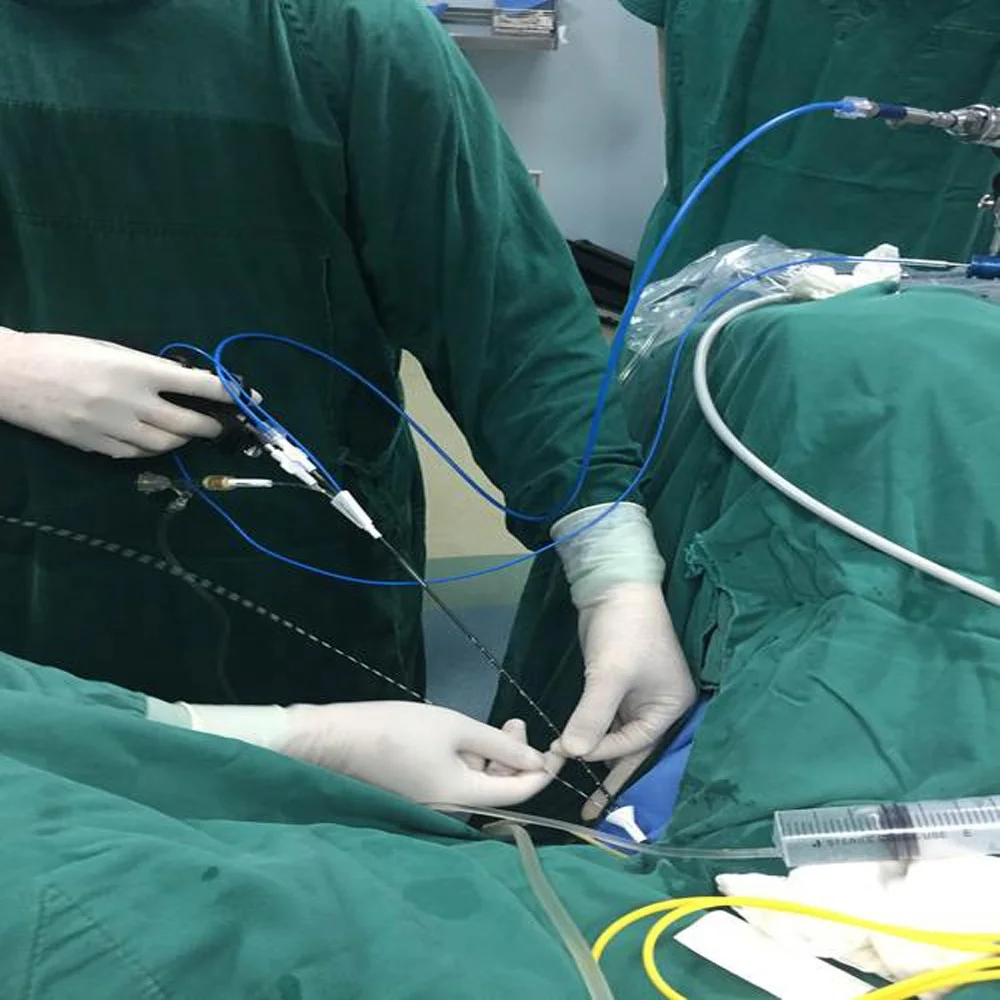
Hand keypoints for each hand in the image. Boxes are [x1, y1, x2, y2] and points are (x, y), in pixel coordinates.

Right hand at [0, 328, 230, 456]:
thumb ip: (147, 368)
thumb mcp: (109, 350)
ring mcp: (112, 428)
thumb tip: (183, 383)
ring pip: (166, 444)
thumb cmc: (61, 352)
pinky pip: (137, 455)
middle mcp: (129, 401)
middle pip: (188, 423)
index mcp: (136, 370)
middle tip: (224, 425)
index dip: (228, 393)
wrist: (9, 375)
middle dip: (213, 426)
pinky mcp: (95, 446)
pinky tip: (156, 440)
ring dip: (184, 439)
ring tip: (189, 431)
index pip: (196, 384)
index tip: (248, 398)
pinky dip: (154, 449)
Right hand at [185, 701, 559, 807]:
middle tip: (519, 723)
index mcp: (464, 797)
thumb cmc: (398, 730)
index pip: (519, 794)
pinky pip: (458, 779)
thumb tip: (537, 760)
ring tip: (503, 723)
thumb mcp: (454, 728)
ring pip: (479, 782)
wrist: (337, 740)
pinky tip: (473, 734)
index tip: (558, 746)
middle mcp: (453, 808)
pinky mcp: (421, 791)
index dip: (542, 771)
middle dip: (517, 758)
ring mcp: (435, 802)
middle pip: (499, 789)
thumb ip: (498, 744)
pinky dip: (472, 758)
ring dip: (494, 755)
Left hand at [557, 583, 695, 819]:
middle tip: (587, 811)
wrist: (614, 587)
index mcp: (672, 707)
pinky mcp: (616, 689)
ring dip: (592, 751)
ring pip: (614, 737)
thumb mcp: (610, 674)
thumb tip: (573, 754)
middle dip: (606, 775)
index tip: (570, 753)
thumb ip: (593, 716)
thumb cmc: (625, 630)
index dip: (603, 751)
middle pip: (630, 750)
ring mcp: (637, 699)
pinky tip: (571, 748)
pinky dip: (588, 733)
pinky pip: (604, 721)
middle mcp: (658, 708)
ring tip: (568, 777)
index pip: (636, 744)